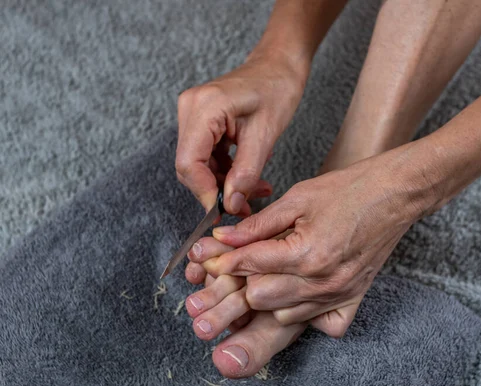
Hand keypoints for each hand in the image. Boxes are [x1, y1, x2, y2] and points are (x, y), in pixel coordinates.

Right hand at [176, 48, 306, 213]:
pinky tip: (248, 177)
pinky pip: (206, 156)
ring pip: (198, 164)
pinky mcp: (201, 121)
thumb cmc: (276, 89)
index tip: (224, 211)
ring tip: (256, 191)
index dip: (204, 192)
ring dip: (224, 183)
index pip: (189, 162)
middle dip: (216, 190)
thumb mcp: (265, 135)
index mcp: (204, 108)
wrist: (278, 66)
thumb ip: (246, 173)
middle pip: (190, 166)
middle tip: (244, 205)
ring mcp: (193, 115)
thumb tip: (231, 204)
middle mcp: (190, 109)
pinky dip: (225, 171)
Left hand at [204, 140, 442, 332]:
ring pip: (282, 315)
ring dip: (267, 297)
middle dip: (242, 280)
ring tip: (266, 274)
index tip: (209, 256)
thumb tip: (224, 238)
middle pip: (260, 299)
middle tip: (237, 263)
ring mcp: (338, 294)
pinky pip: (315, 322)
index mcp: (307, 252)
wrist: (396, 194)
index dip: (223, 260)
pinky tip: (296, 290)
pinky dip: (297, 310)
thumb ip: (258, 224)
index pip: (250, 266)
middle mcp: (322, 281)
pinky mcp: (352, 298)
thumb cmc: (350, 189)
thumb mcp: (298, 198)